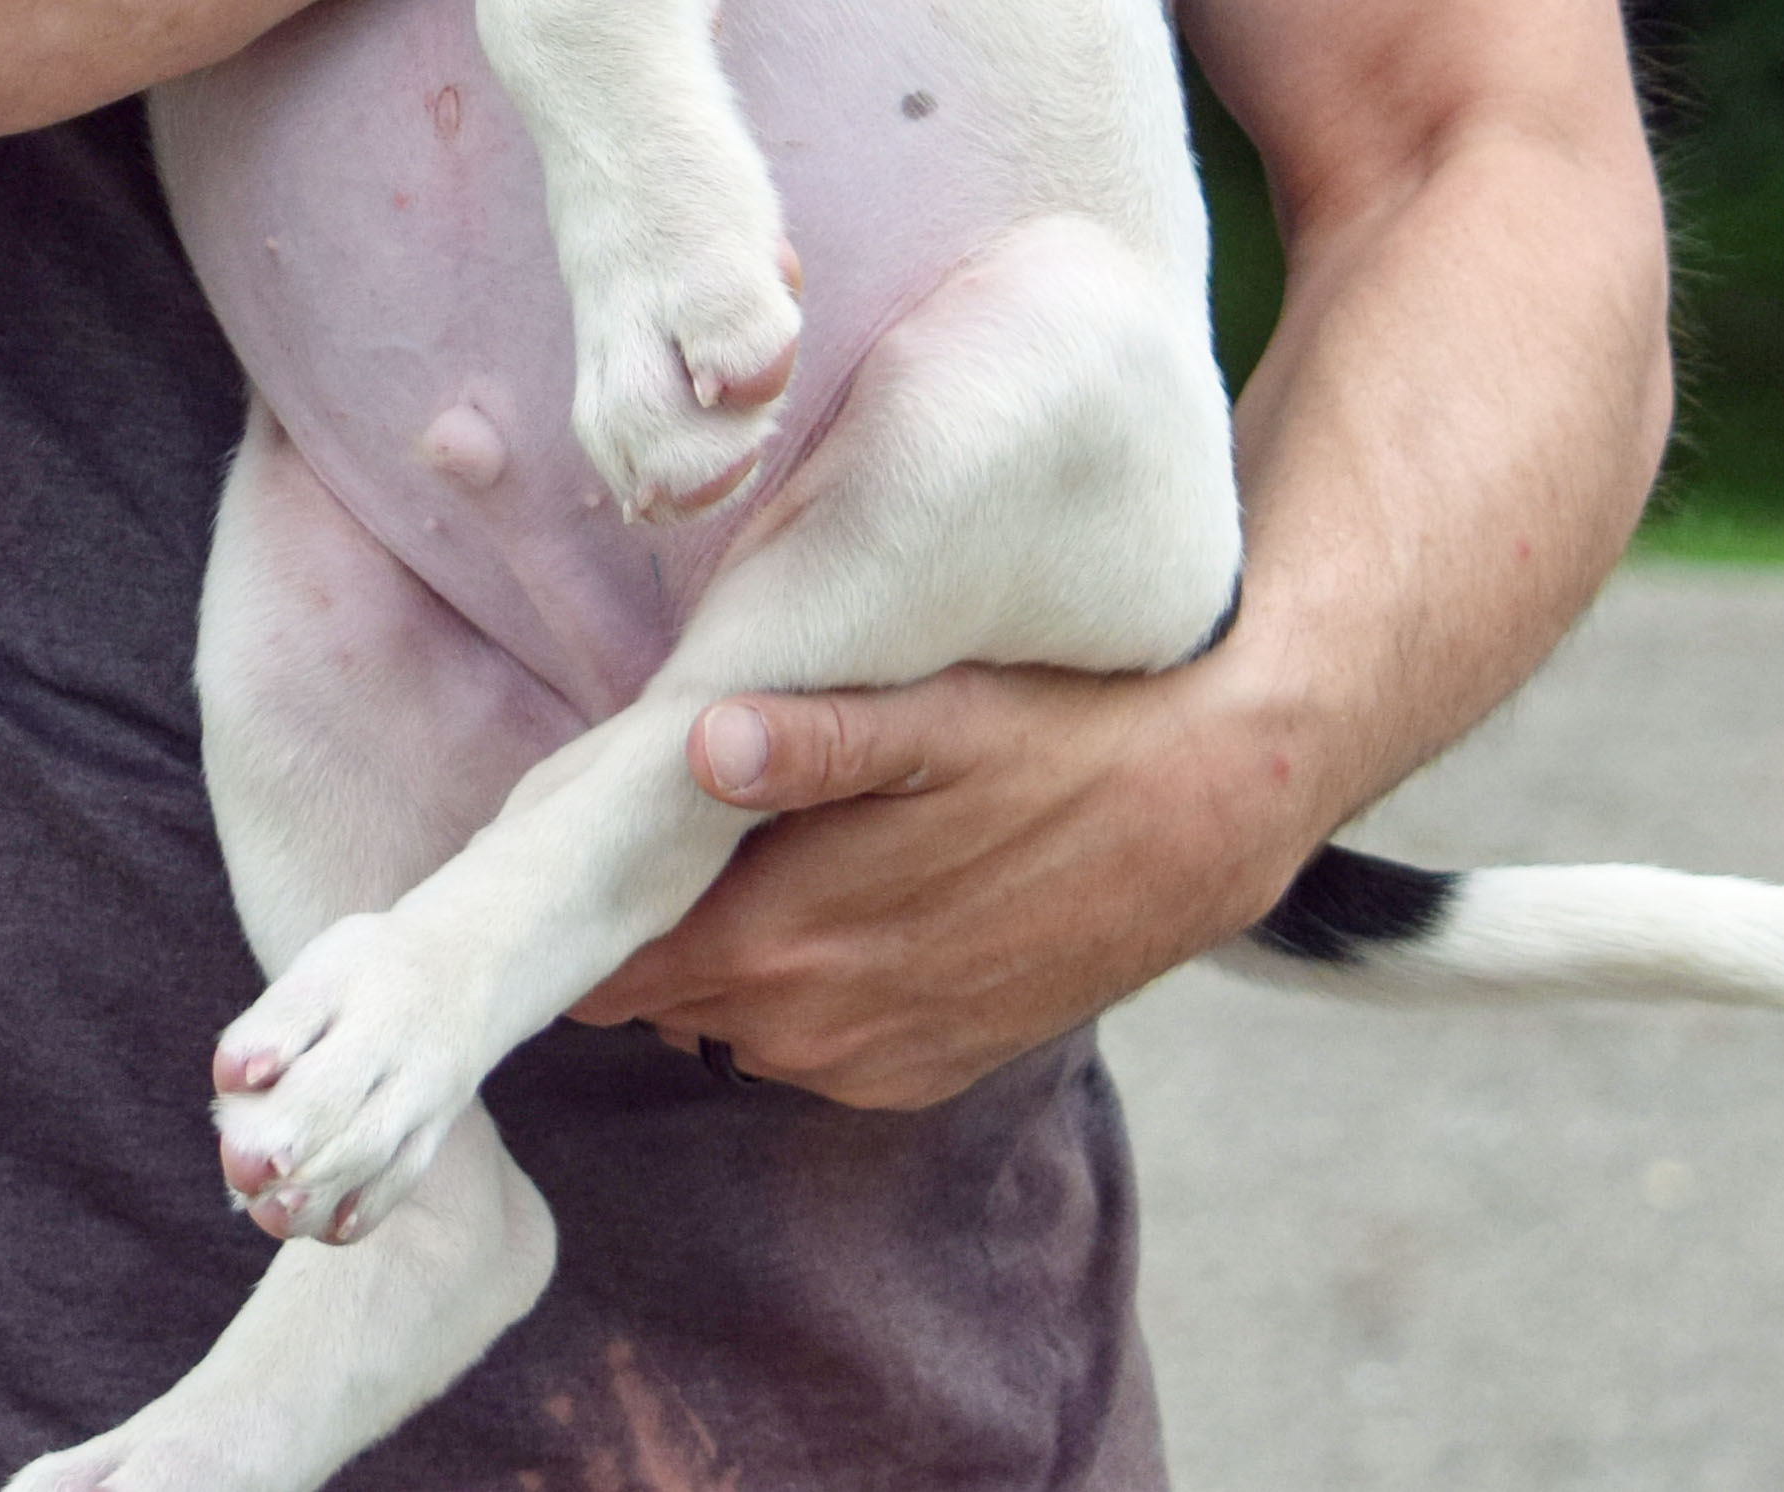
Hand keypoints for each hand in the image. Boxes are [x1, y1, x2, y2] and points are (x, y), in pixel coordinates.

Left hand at [566, 649, 1321, 1107]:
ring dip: (721, 943)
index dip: (582, 893)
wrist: (1204, 818)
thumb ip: (814, 741)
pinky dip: (794, 976)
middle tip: (652, 811)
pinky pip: (802, 1036)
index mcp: (787, 940)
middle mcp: (810, 1028)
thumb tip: (704, 745)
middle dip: (641, 912)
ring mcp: (864, 1061)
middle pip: (653, 988)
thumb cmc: (1061, 738)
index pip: (607, 961)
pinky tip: (831, 889)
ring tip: (745, 842)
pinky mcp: (916, 1070)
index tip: (579, 822)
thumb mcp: (941, 713)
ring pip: (723, 1013)